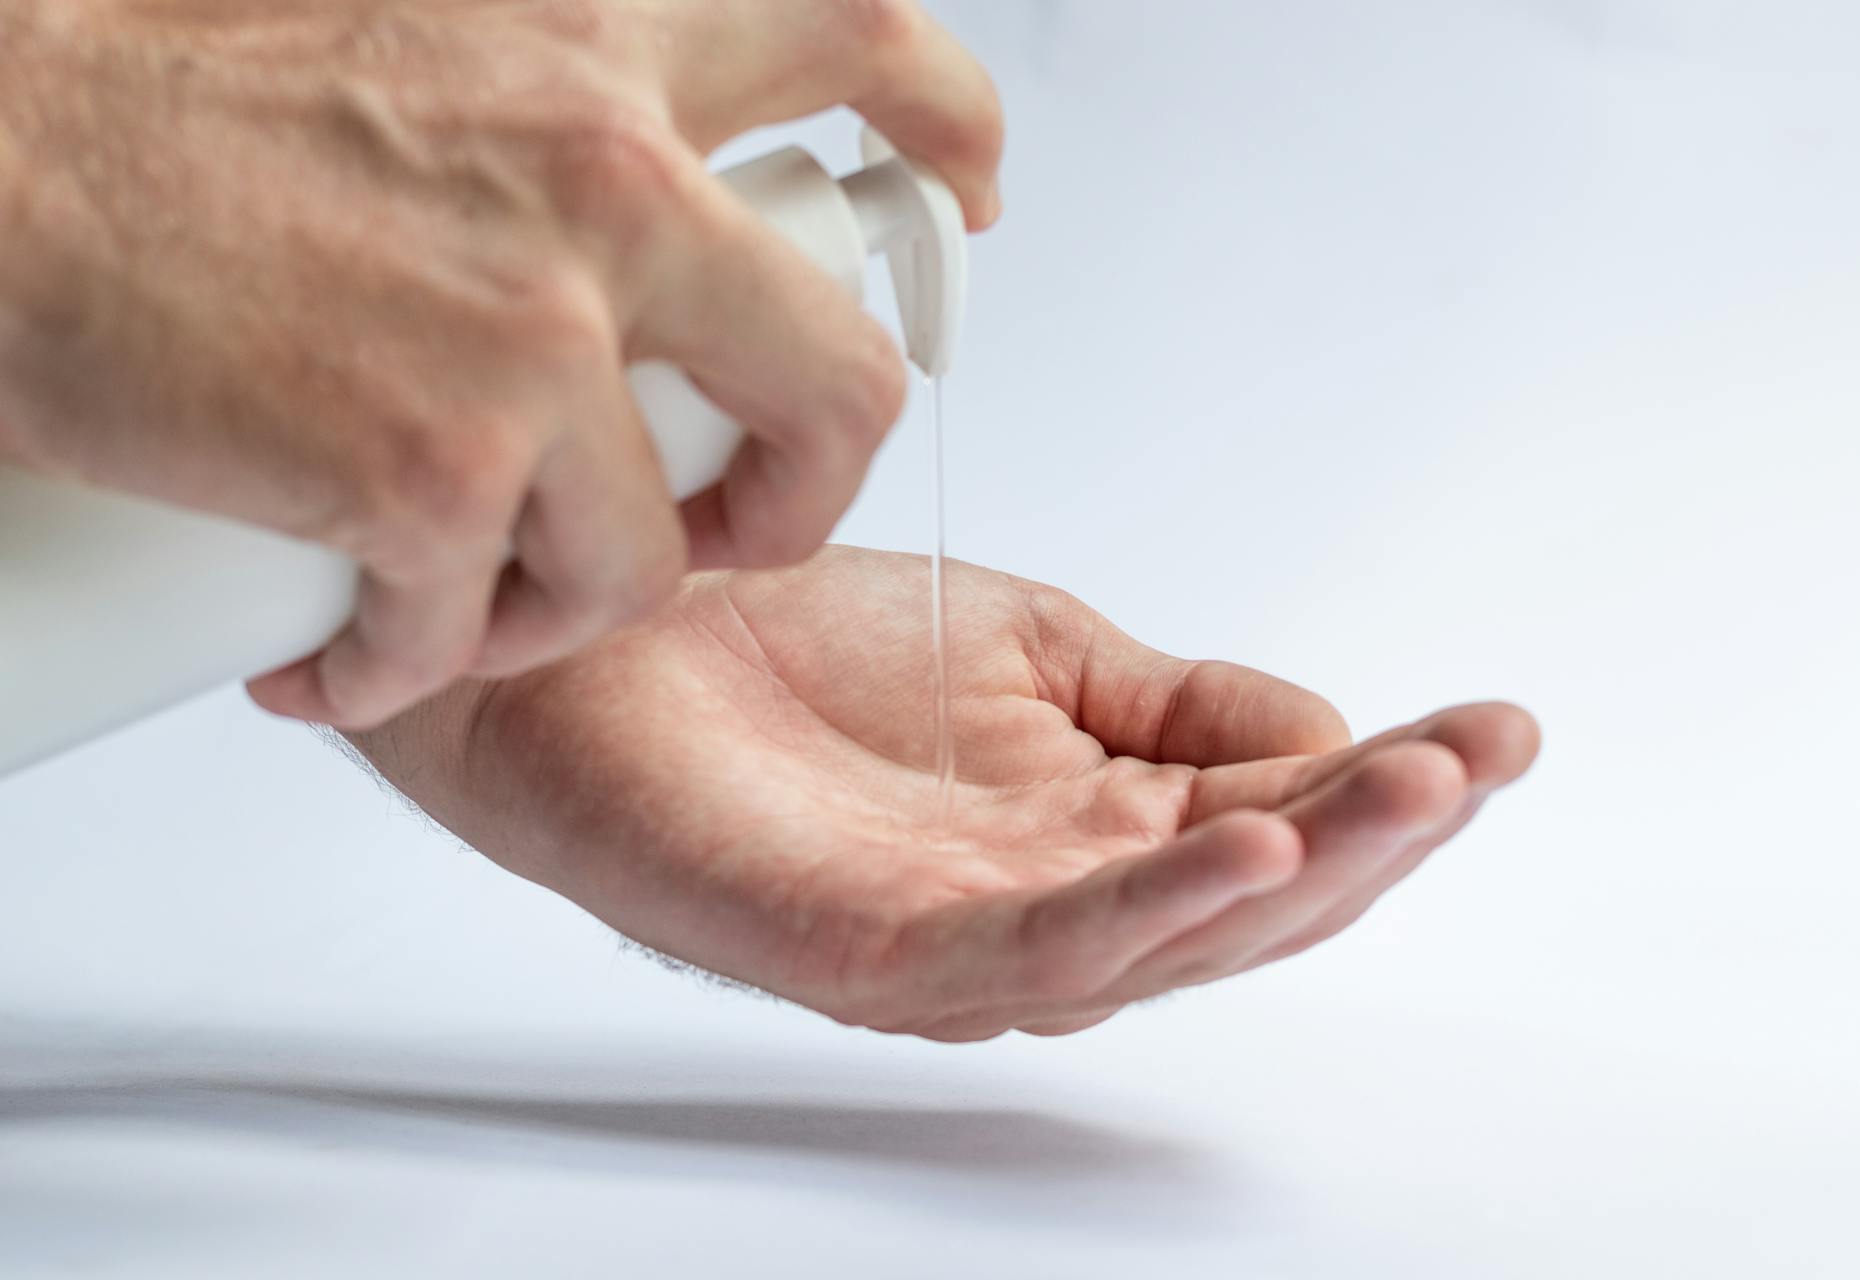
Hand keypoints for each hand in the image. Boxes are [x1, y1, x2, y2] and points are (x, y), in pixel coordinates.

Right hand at [0, 0, 1000, 728]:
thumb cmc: (157, 106)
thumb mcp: (421, 40)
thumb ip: (557, 98)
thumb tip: (653, 190)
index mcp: (601, 39)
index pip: (865, 45)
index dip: (947, 123)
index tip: (961, 188)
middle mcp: (604, 174)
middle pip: (844, 380)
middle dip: (804, 485)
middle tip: (736, 513)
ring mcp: (532, 333)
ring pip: (661, 549)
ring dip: (567, 598)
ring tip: (462, 589)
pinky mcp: (433, 468)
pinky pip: (487, 624)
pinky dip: (414, 656)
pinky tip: (345, 639)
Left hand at [350, 548, 1540, 1041]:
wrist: (609, 637)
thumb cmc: (796, 647)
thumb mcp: (1035, 648)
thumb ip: (1175, 699)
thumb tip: (1328, 719)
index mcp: (1093, 827)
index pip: (1275, 817)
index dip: (1390, 781)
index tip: (1494, 725)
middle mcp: (1046, 899)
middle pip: (1250, 897)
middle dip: (1378, 833)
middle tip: (1475, 757)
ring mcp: (966, 938)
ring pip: (1170, 937)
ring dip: (1303, 870)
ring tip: (1406, 793)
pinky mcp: (875, 953)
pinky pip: (1036, 950)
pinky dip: (1150, 907)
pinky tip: (1241, 840)